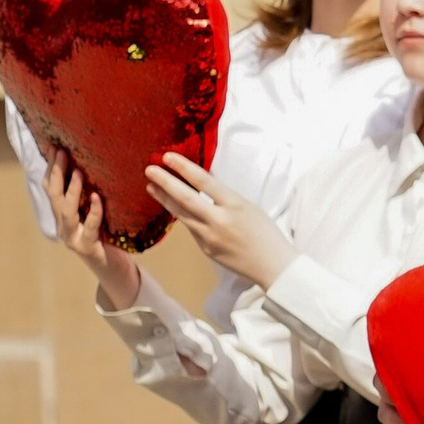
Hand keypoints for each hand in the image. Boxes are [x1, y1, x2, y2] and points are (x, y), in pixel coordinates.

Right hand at [47, 157, 141, 312]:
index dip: (51, 167)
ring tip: (78, 171)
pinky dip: (94, 212)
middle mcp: (63, 226)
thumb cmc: (105, 236)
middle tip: (62, 152)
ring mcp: (73, 238)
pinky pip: (89, 228)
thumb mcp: (94, 211)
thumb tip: (89, 163)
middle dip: (56, 173)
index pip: (50, 188)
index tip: (55, 146)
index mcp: (62, 215)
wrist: (112, 268)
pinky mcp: (88, 248)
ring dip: (72, 190)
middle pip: (54, 196)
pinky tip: (98, 198)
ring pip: (66, 211)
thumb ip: (88, 193)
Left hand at [143, 156, 294, 290]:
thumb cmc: (266, 233)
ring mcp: (210, 238)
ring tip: (151, 187)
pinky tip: (177, 210)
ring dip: (165, 200)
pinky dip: (185, 217)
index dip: (184, 167)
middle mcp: (219, 221)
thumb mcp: (248, 207)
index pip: (204, 182)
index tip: (168, 157)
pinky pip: (192, 230)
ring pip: (182, 215)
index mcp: (235, 205)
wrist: (274, 266)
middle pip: (186, 198)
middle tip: (149, 170)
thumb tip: (200, 186)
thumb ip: (224, 198)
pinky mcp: (206, 250)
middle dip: (165, 182)